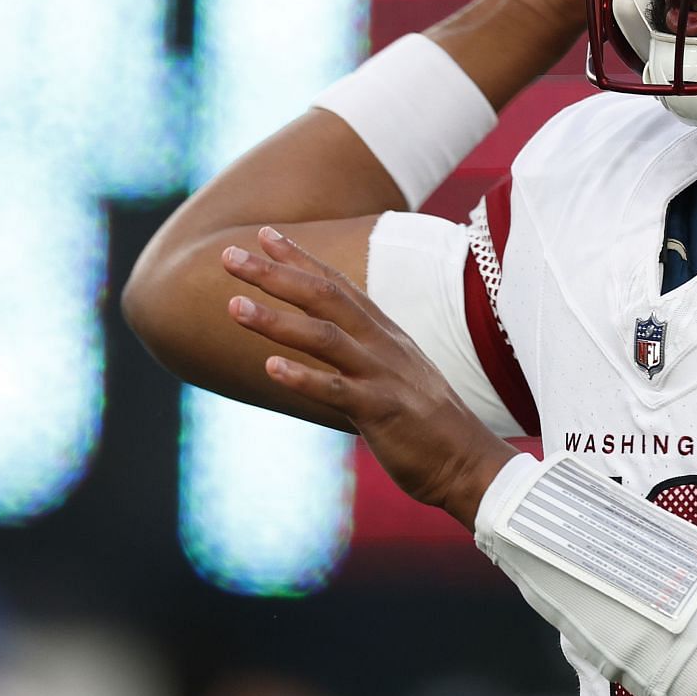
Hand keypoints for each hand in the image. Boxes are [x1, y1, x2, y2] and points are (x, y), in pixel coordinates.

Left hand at [220, 226, 515, 523]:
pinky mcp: (382, 411)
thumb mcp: (398, 371)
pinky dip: (304, 377)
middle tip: (229, 255)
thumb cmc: (428, 421)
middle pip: (325, 297)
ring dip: (277, 320)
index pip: (338, 284)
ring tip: (233, 306)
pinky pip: (337, 391)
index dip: (300, 258)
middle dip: (274, 274)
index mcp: (384, 333)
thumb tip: (331, 338)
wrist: (468, 462)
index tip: (263, 233)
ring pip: (325, 337)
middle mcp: (382, 345)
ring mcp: (382, 376)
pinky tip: (270, 367)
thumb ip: (365, 349)